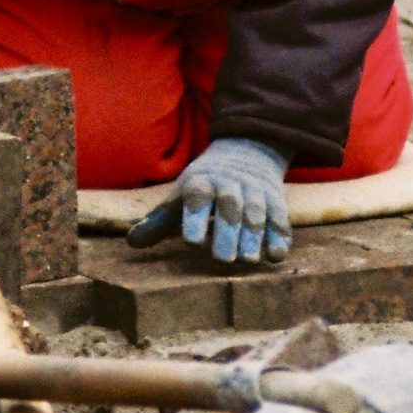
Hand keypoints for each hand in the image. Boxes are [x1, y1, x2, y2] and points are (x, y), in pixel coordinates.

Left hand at [126, 137, 291, 263]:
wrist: (246, 153)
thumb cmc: (204, 185)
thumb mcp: (180, 195)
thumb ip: (158, 221)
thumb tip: (132, 242)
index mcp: (201, 182)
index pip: (197, 197)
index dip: (194, 218)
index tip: (190, 242)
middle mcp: (229, 185)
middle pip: (229, 207)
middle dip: (227, 232)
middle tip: (222, 259)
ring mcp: (255, 193)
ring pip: (256, 214)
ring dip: (253, 236)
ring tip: (246, 260)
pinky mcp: (277, 203)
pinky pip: (280, 219)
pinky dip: (279, 236)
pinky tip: (275, 255)